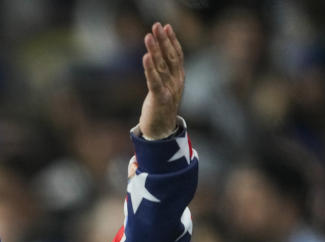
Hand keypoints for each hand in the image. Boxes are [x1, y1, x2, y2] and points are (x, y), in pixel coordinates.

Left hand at [137, 23, 184, 139]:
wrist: (162, 134)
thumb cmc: (160, 110)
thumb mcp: (164, 89)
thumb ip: (162, 75)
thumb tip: (155, 59)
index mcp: (178, 78)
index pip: (177, 55)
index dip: (172, 40)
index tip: (166, 27)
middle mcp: (176, 82)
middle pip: (170, 56)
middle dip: (163, 40)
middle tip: (157, 25)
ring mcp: (169, 90)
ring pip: (162, 66)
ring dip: (155, 50)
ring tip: (149, 36)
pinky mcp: (160, 99)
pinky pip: (154, 80)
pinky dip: (150, 68)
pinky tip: (146, 57)